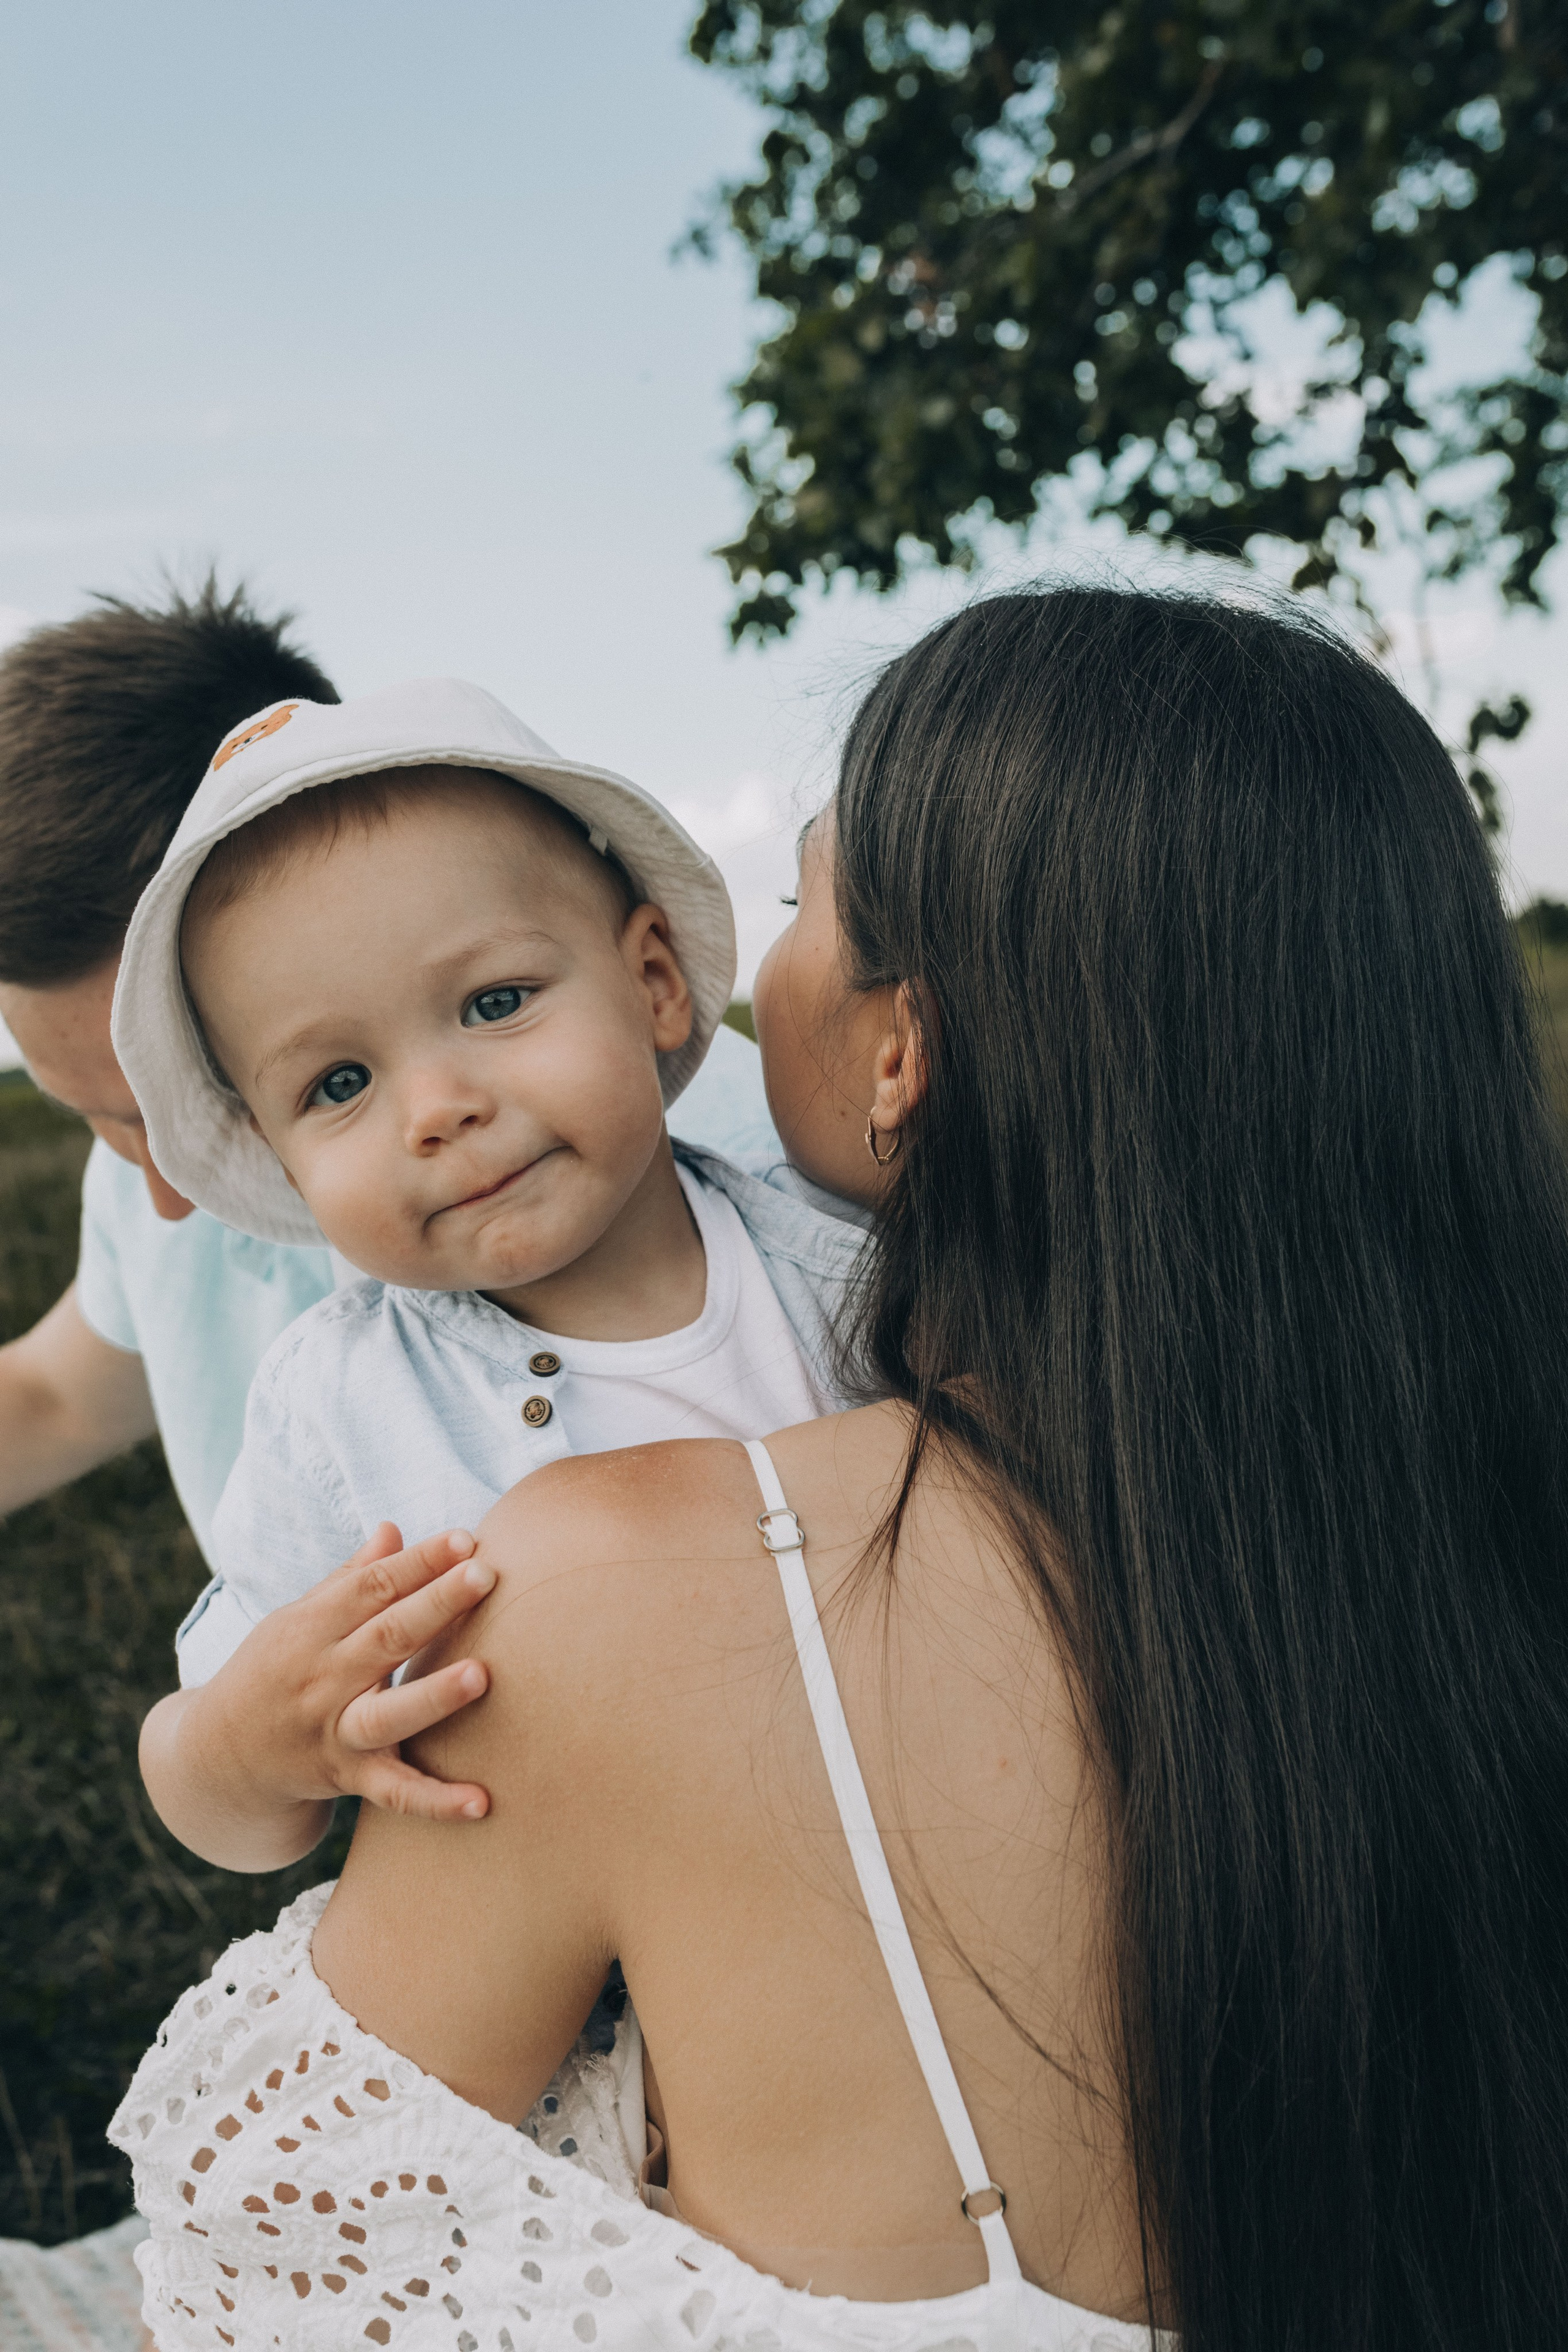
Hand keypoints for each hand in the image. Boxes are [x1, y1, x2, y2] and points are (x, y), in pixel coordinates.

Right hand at [140, 1523, 497, 1871]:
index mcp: (311, 1628)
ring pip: (387, 1714)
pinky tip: (481, 1803)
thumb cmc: (272, 1672)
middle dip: (435, 1604)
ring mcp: (333, 1730)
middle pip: (385, 1636)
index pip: (372, 1587)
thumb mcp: (296, 1620)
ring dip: (434, 1695)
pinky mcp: (345, 1778)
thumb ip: (349, 1579)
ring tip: (482, 1674)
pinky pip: (393, 1792)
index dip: (418, 1561)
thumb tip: (392, 1529)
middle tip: (485, 1574)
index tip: (465, 1539)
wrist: (215, 1758)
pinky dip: (435, 1801)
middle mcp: (322, 1677)